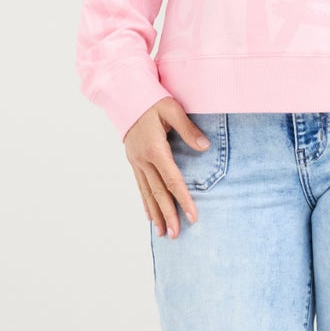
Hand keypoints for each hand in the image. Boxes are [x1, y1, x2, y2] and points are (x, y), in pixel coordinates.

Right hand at [124, 98, 206, 238]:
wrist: (125, 96)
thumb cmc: (152, 101)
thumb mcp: (172, 109)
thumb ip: (188, 129)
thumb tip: (204, 147)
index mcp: (155, 149)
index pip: (172, 180)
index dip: (183, 200)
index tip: (192, 216)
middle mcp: (143, 160)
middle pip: (158, 193)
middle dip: (168, 215)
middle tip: (176, 234)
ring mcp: (136, 162)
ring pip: (147, 193)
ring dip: (156, 214)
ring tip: (163, 233)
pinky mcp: (133, 161)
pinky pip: (140, 186)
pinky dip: (145, 202)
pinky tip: (150, 216)